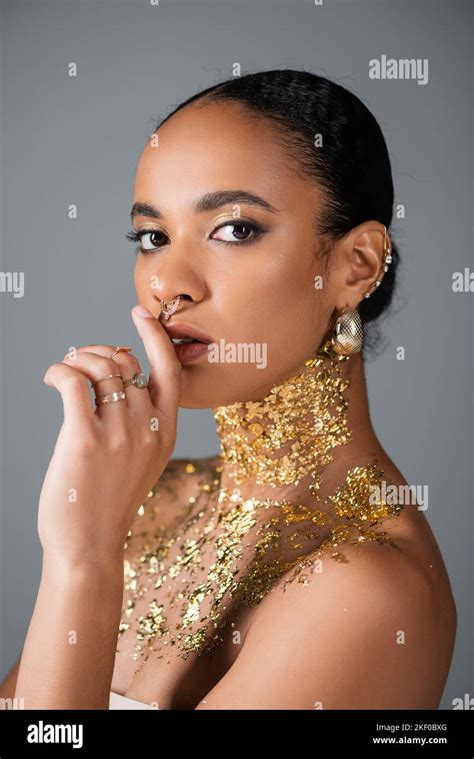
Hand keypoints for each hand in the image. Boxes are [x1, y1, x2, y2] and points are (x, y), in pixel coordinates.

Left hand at [38, 305, 180, 565]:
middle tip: (79, 362)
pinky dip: (60, 370)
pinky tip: (52, 377)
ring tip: (64, 371)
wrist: (89, 547)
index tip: (138, 313)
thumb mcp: (141, 462)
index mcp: (164, 433)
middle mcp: (146, 430)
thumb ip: (140, 423)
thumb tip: (114, 378)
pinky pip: (74, 382)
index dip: (155, 337)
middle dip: (99, 352)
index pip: (169, 370)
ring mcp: (118, 435)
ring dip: (77, 358)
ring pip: (101, 368)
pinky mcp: (84, 440)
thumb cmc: (107, 503)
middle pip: (126, 364)